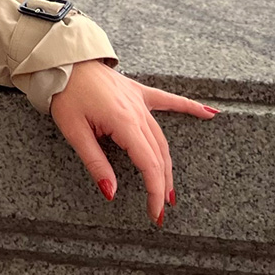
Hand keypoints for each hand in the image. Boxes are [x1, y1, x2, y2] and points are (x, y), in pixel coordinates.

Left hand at [48, 58, 216, 224]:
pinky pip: (168, 101)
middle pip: (158, 155)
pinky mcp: (138, 92)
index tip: (155, 213)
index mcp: (124, 123)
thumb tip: (110, 192)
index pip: (148, 165)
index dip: (154, 191)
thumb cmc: (66, 94)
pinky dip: (189, 107)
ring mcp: (140, 101)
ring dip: (168, 165)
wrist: (65, 61)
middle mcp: (138, 113)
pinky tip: (210, 113)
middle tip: (161, 210)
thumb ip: (95, 163)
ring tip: (171, 191)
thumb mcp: (74, 132)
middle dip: (162, 185)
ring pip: (162, 138)